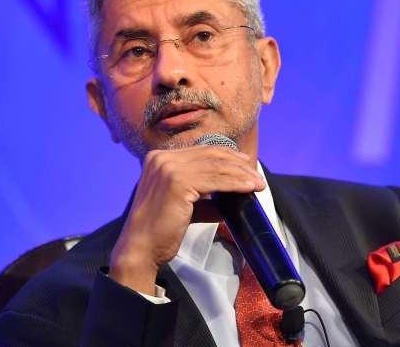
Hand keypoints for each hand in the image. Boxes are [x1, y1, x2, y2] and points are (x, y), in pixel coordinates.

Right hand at [108, 145, 264, 294]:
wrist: (141, 248)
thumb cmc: (158, 230)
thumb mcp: (181, 205)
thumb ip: (201, 200)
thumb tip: (225, 203)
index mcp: (159, 158)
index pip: (201, 151)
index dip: (226, 155)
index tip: (245, 164)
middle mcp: (162, 159)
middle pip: (210, 155)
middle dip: (238, 164)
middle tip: (256, 175)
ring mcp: (168, 168)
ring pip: (216, 167)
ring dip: (242, 175)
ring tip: (258, 184)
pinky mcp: (177, 182)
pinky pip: (215, 180)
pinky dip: (235, 183)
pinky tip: (248, 188)